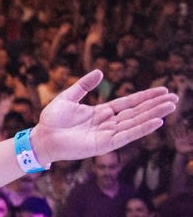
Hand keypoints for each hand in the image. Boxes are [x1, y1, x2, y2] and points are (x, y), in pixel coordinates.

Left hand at [33, 71, 178, 164]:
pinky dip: (142, 129)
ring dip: (153, 115)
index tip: (163, 90)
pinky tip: (156, 122)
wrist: (41, 137)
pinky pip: (127, 136)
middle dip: (155, 105)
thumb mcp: (68, 97)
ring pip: (135, 122)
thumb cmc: (51, 120)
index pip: (129, 103)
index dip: (146, 97)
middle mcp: (108, 123)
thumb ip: (83, 86)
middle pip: (136, 112)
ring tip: (171, 106)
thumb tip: (100, 72)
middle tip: (175, 98)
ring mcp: (108, 134)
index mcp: (101, 112)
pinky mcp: (104, 144)